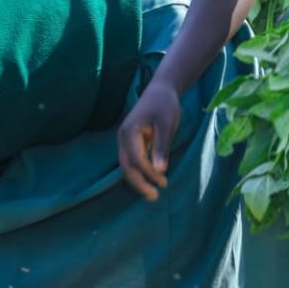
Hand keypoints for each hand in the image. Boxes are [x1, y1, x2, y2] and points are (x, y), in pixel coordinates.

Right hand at [117, 82, 180, 200]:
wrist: (159, 90)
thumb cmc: (164, 105)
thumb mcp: (166, 124)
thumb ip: (161, 147)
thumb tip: (160, 171)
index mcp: (129, 133)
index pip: (136, 159)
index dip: (149, 173)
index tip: (164, 182)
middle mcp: (122, 138)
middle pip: (126, 166)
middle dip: (138, 183)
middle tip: (154, 197)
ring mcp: (124, 140)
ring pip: (126, 165)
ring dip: (138, 180)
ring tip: (152, 192)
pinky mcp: (130, 142)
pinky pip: (131, 160)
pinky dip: (139, 172)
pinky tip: (149, 179)